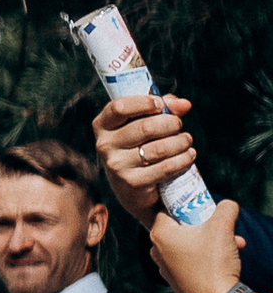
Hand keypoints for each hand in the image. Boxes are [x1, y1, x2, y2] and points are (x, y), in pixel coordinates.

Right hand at [90, 91, 192, 229]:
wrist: (133, 190)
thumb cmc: (139, 147)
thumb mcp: (143, 124)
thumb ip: (162, 109)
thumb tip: (185, 104)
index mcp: (103, 125)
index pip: (119, 107)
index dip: (144, 102)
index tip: (161, 105)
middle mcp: (104, 145)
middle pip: (146, 127)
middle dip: (171, 123)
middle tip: (179, 125)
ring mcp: (117, 166)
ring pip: (159, 148)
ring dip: (181, 142)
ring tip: (186, 140)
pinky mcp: (132, 183)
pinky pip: (166, 167)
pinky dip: (183, 159)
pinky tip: (189, 155)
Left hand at [146, 195, 252, 292]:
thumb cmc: (213, 263)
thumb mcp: (222, 227)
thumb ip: (225, 208)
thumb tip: (227, 204)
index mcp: (160, 234)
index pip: (167, 208)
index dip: (186, 203)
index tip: (201, 204)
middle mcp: (157, 250)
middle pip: (182, 226)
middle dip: (207, 224)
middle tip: (223, 224)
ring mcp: (165, 267)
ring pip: (191, 244)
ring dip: (213, 240)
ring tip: (235, 242)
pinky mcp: (176, 280)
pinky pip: (191, 260)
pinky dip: (208, 255)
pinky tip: (228, 257)